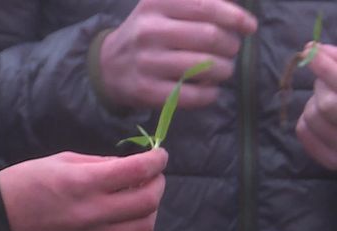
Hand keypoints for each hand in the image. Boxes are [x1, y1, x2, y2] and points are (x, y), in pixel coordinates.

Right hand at [0, 149, 167, 230]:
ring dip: (150, 209)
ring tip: (140, 197)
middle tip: (153, 175)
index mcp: (82, 182)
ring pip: (143, 227)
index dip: (156, 160)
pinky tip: (127, 219)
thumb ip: (98, 164)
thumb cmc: (24, 184)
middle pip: (148, 201)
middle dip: (158, 183)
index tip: (159, 155)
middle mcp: (91, 212)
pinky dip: (136, 230)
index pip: (137, 170)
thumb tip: (127, 168)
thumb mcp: (59, 161)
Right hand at [99, 0, 256, 108]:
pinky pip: (191, 95)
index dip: (235, 18)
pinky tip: (210, 90)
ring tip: (222, 71)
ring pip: (204, 67)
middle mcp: (149, 31)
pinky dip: (209, 94)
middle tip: (231, 52)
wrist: (107, 67)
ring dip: (224, 71)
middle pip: (210, 37)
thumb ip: (197, 3)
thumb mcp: (162, 7)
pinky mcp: (146, 91)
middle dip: (231, 46)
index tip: (249, 27)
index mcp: (156, 4)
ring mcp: (146, 62)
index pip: (206, 7)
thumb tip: (238, 15)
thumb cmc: (146, 34)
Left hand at [296, 44, 336, 169]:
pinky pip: (304, 132)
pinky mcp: (332, 162)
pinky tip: (320, 113)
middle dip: (322, 86)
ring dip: (314, 101)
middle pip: (326, 104)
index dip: (326, 67)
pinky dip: (306, 116)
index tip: (310, 50)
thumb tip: (317, 50)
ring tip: (329, 98)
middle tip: (328, 81)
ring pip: (312, 117)